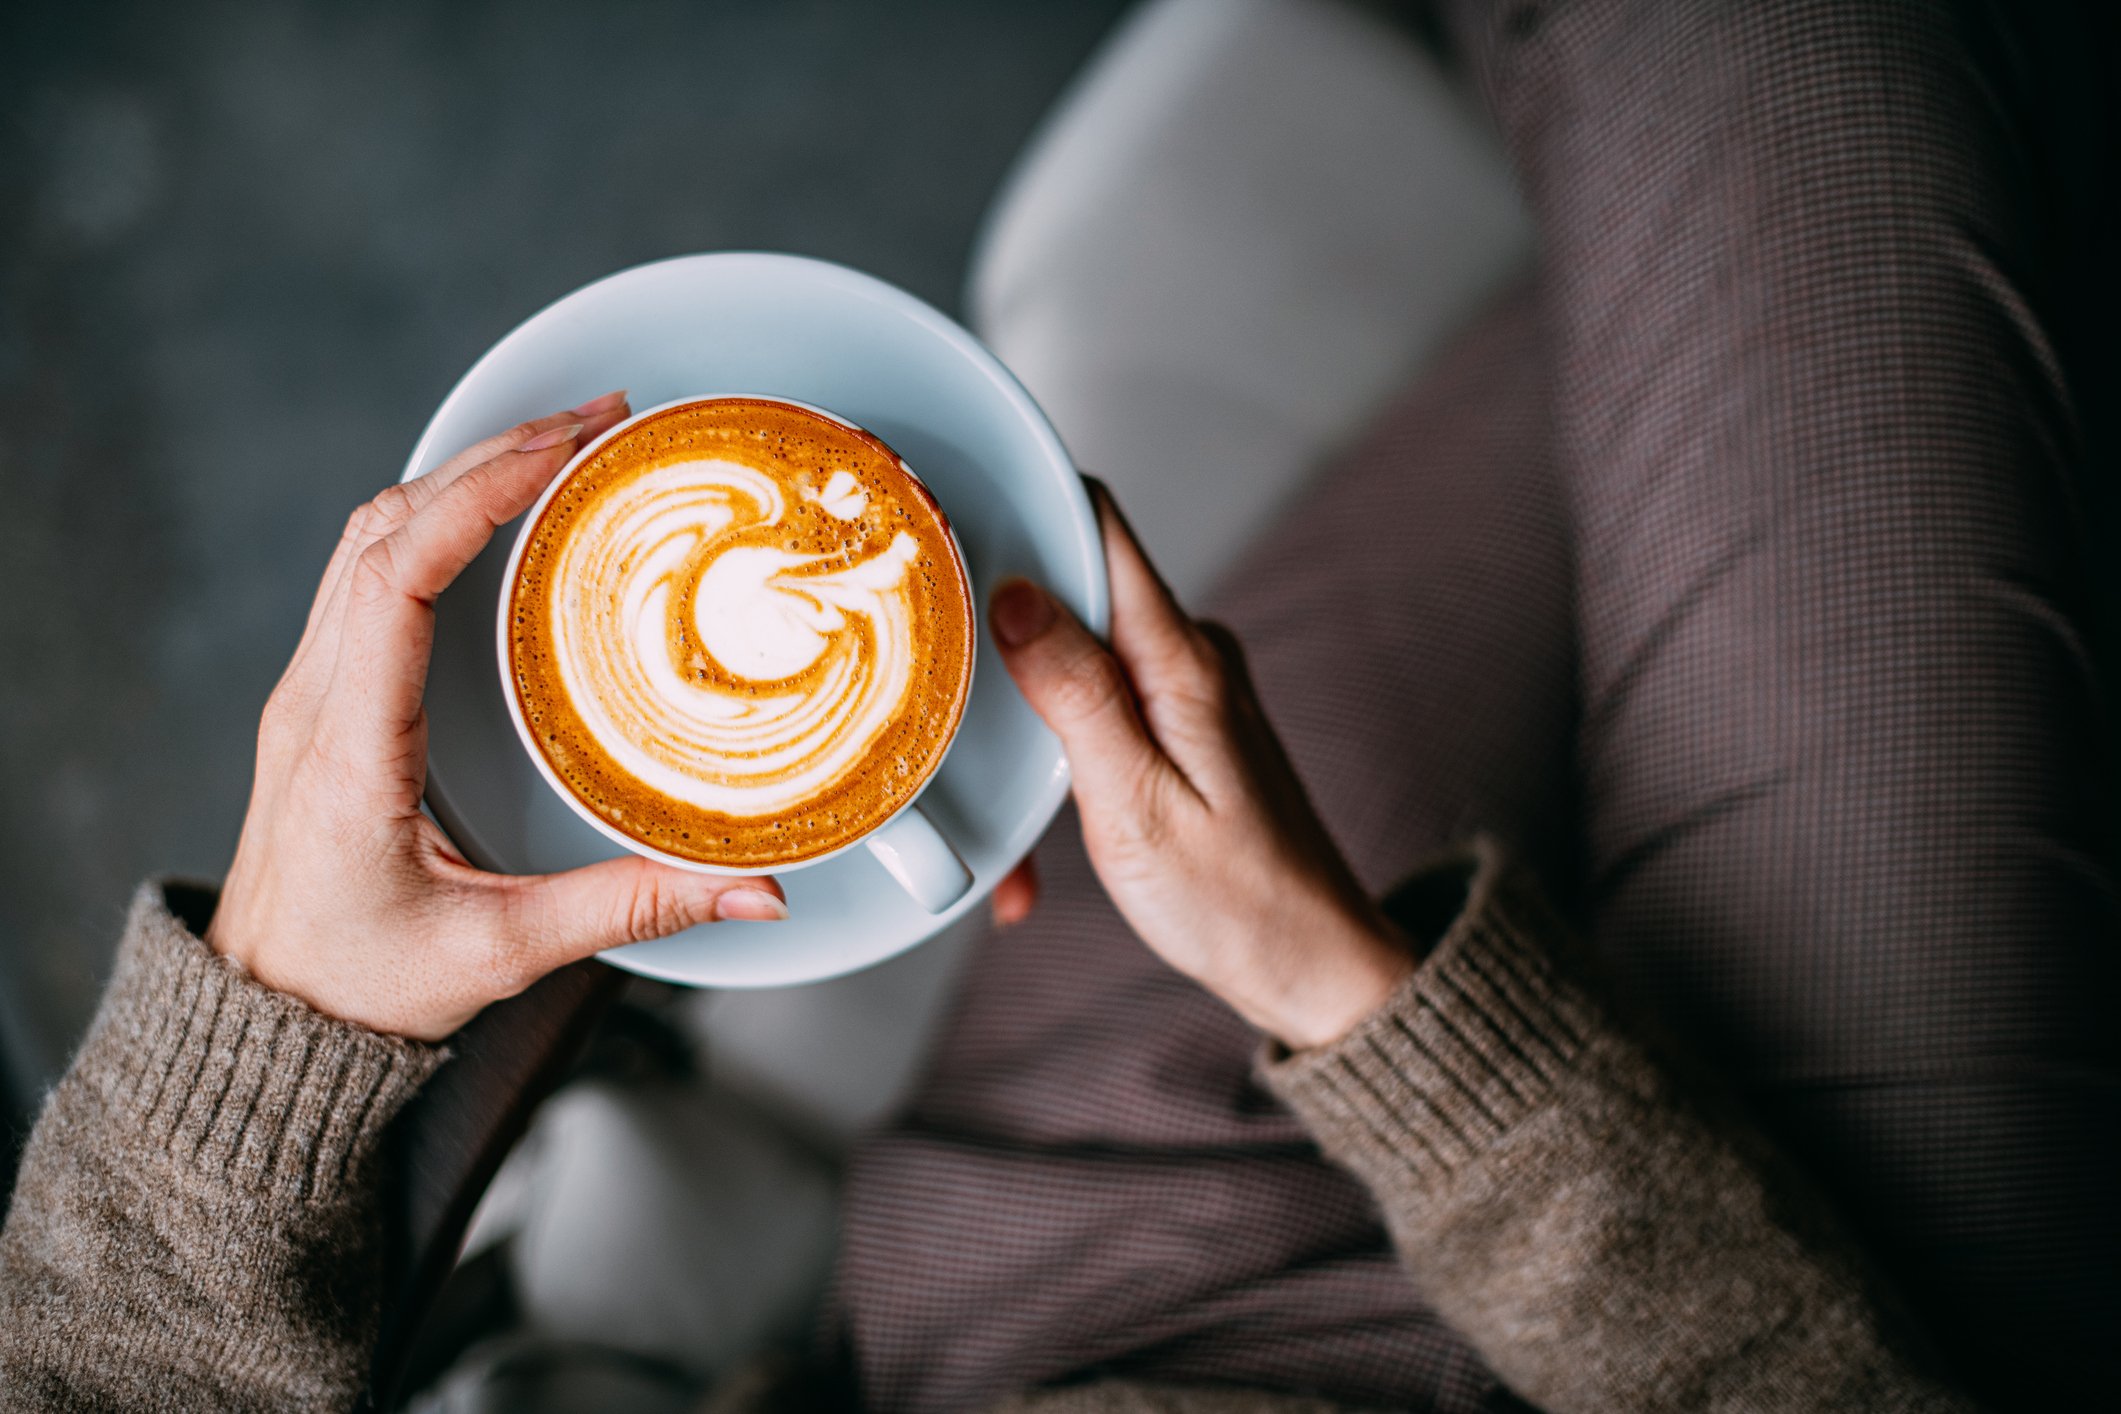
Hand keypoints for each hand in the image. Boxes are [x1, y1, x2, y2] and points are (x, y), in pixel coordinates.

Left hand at [206, 393, 787, 1041]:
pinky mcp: (324, 697)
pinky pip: (367, 570)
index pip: (398, 574)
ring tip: (561, 445)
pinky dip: (435, 517)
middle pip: (386, 527)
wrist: (266, 1021)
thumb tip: (755, 890)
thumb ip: (632, 909)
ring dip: (461, 475)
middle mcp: (315, 699)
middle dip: (493, 456)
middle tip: (599, 422)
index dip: (478, 496)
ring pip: (370, 536)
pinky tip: (500, 512)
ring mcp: (309, 691)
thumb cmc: (361, 986)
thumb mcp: (503, 951)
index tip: (561, 450)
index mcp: (348, 746)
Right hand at [988, 485, 1412, 1050]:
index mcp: (1182, 660)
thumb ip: (1077, 694)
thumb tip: (1018, 593)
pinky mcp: (1178, 726)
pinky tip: (1042, 845)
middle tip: (943, 708)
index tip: (942, 525)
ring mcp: (1185, 689)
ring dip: (1021, 733)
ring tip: (1009, 831)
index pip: (1096, 525)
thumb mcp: (1136, 806)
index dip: (1019, 505)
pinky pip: (1095, 713)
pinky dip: (1056, 768)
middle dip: (997, 646)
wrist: (1312, 967)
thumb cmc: (1238, 904)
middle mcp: (1189, 656)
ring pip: (1069, 663)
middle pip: (1069, 591)